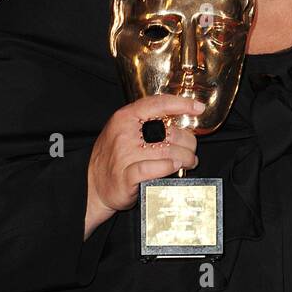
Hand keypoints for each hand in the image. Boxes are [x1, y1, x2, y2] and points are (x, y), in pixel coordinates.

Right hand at [84, 95, 202, 238]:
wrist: (93, 187)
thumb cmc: (114, 158)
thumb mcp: (123, 131)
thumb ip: (146, 123)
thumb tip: (179, 119)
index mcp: (125, 118)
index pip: (157, 104)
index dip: (181, 104)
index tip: (198, 108)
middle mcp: (124, 133)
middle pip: (169, 132)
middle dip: (188, 142)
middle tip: (192, 151)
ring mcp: (124, 155)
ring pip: (167, 151)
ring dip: (185, 158)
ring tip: (189, 162)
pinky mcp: (126, 177)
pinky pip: (154, 168)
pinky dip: (169, 167)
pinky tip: (176, 167)